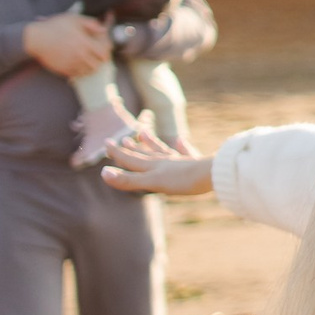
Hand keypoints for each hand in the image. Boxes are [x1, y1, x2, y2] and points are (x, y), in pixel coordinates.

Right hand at [24, 12, 110, 78]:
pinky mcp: (64, 70)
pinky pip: (77, 75)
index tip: (103, 49)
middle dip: (99, 61)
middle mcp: (79, 55)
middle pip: (98, 65)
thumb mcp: (74, 19)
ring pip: (88, 72)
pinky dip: (80, 71)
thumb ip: (91, 23)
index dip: (106, 52)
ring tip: (88, 60)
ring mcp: (71, 64)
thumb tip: (103, 30)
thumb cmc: (55, 26)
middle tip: (97, 56)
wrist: (36, 38)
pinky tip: (78, 64)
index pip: (104, 53)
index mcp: (84, 43)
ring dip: (90, 67)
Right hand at [99, 128, 214, 196]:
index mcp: (153, 166)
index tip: (107, 142)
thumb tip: (103, 172)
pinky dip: (182, 146)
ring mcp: (180, 161)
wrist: (211, 174)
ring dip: (151, 143)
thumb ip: (128, 180)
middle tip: (122, 139)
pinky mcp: (195, 164)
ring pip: (162, 150)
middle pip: (145, 154)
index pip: (132, 159)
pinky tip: (180, 140)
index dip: (118, 153)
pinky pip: (186, 152)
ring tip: (143, 132)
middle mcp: (165, 161)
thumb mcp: (151, 182)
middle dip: (132, 149)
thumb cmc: (181, 180)